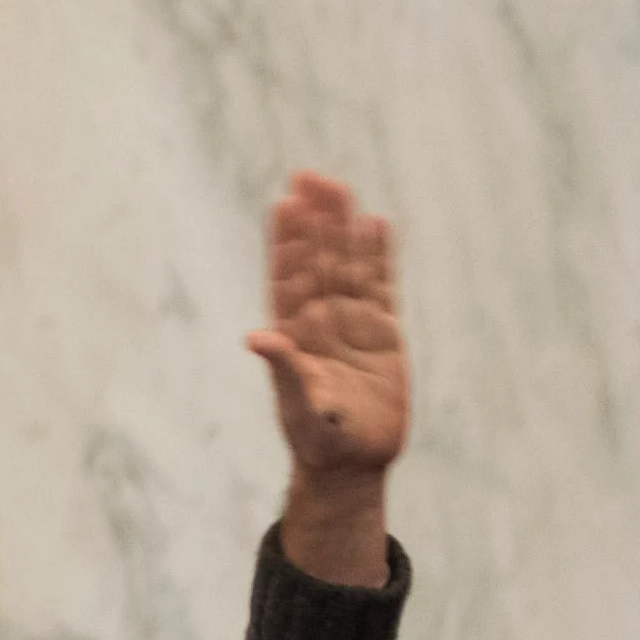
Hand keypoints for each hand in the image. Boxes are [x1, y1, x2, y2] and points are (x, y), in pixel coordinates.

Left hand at [245, 171, 407, 584]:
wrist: (352, 464)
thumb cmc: (319, 442)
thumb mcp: (300, 409)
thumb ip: (285, 372)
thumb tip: (257, 338)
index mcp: (293, 337)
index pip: (290, 279)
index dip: (288, 242)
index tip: (285, 203)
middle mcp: (320, 323)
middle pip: (318, 261)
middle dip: (314, 221)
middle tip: (310, 176)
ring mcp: (351, 324)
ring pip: (348, 266)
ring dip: (343, 229)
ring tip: (338, 187)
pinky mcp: (382, 333)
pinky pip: (380, 285)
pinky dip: (378, 256)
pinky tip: (375, 223)